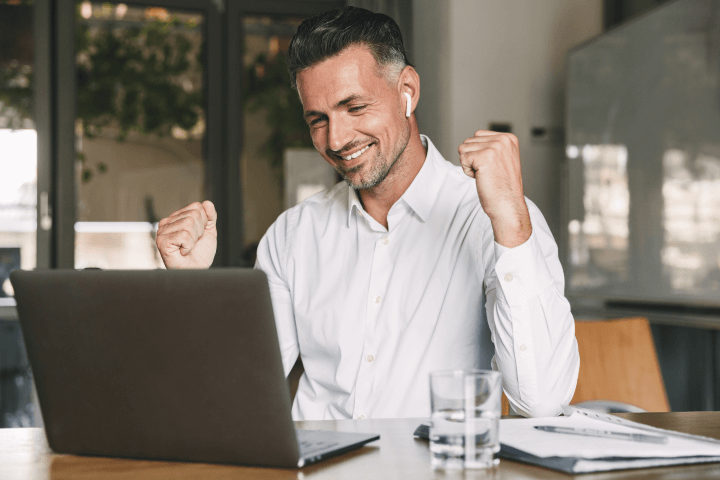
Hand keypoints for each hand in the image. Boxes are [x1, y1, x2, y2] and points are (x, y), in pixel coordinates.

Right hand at [156, 201, 216, 268]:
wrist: (196, 271)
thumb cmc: (200, 255)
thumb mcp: (209, 232)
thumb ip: (210, 217)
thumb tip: (207, 203)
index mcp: (177, 218)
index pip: (196, 206)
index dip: (204, 222)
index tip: (199, 235)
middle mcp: (167, 222)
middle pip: (194, 214)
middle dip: (200, 231)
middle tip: (193, 243)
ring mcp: (163, 231)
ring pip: (189, 223)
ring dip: (194, 239)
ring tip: (188, 248)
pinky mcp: (162, 241)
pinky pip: (184, 235)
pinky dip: (189, 246)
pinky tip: (183, 251)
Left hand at [458, 130, 531, 247]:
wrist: (508, 206)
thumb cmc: (502, 187)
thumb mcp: (502, 159)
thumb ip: (491, 146)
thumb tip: (470, 141)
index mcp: (509, 138)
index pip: (478, 135)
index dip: (478, 153)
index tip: (492, 167)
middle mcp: (503, 140)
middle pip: (469, 141)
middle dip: (473, 159)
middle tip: (488, 173)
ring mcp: (495, 147)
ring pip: (463, 149)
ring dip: (470, 165)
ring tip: (486, 175)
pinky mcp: (484, 157)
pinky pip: (463, 159)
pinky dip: (468, 171)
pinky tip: (481, 178)